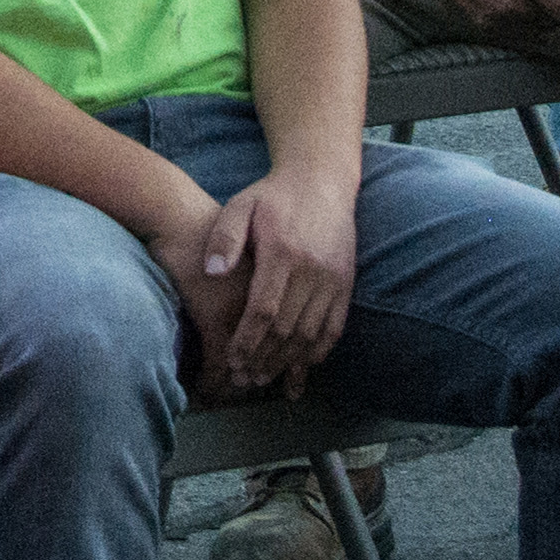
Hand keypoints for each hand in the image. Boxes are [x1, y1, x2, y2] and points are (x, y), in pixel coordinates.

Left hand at [194, 171, 357, 395]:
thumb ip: (224, 238)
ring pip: (312, 333)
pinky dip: (319, 350)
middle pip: (288, 329)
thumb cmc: (273, 196)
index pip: (264, 310)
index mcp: (283, 253)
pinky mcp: (346, 282)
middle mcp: (312, 269)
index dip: (248, 341)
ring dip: (290, 361)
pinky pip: (335, 326)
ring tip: (268, 378)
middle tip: (246, 379)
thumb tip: (212, 273)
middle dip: (265, 359)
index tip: (233, 360)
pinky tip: (303, 365)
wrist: (322, 180)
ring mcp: (333, 278)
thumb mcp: (240, 206)